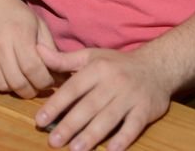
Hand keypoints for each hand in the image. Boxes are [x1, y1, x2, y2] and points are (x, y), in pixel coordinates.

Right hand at [0, 0, 56, 98]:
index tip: (49, 81)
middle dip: (31, 90)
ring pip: (2, 87)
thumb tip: (60, 73)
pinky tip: (1, 73)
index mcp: (19, 34)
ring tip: (19, 77)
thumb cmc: (11, 10)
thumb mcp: (35, 22)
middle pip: (18, 84)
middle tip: (35, 84)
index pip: (34, 70)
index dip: (44, 82)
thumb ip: (49, 47)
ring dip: (13, 87)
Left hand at [35, 46, 171, 150]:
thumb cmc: (117, 64)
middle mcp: (113, 82)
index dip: (56, 104)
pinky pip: (133, 126)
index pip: (73, 88)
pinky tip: (111, 150)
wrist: (157, 66)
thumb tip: (38, 52)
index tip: (39, 119)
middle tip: (53, 141)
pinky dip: (123, 138)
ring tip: (75, 149)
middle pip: (89, 106)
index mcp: (97, 68)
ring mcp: (130, 97)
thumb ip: (63, 59)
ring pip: (108, 118)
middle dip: (70, 125)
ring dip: (91, 135)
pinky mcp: (145, 110)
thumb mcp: (91, 56)